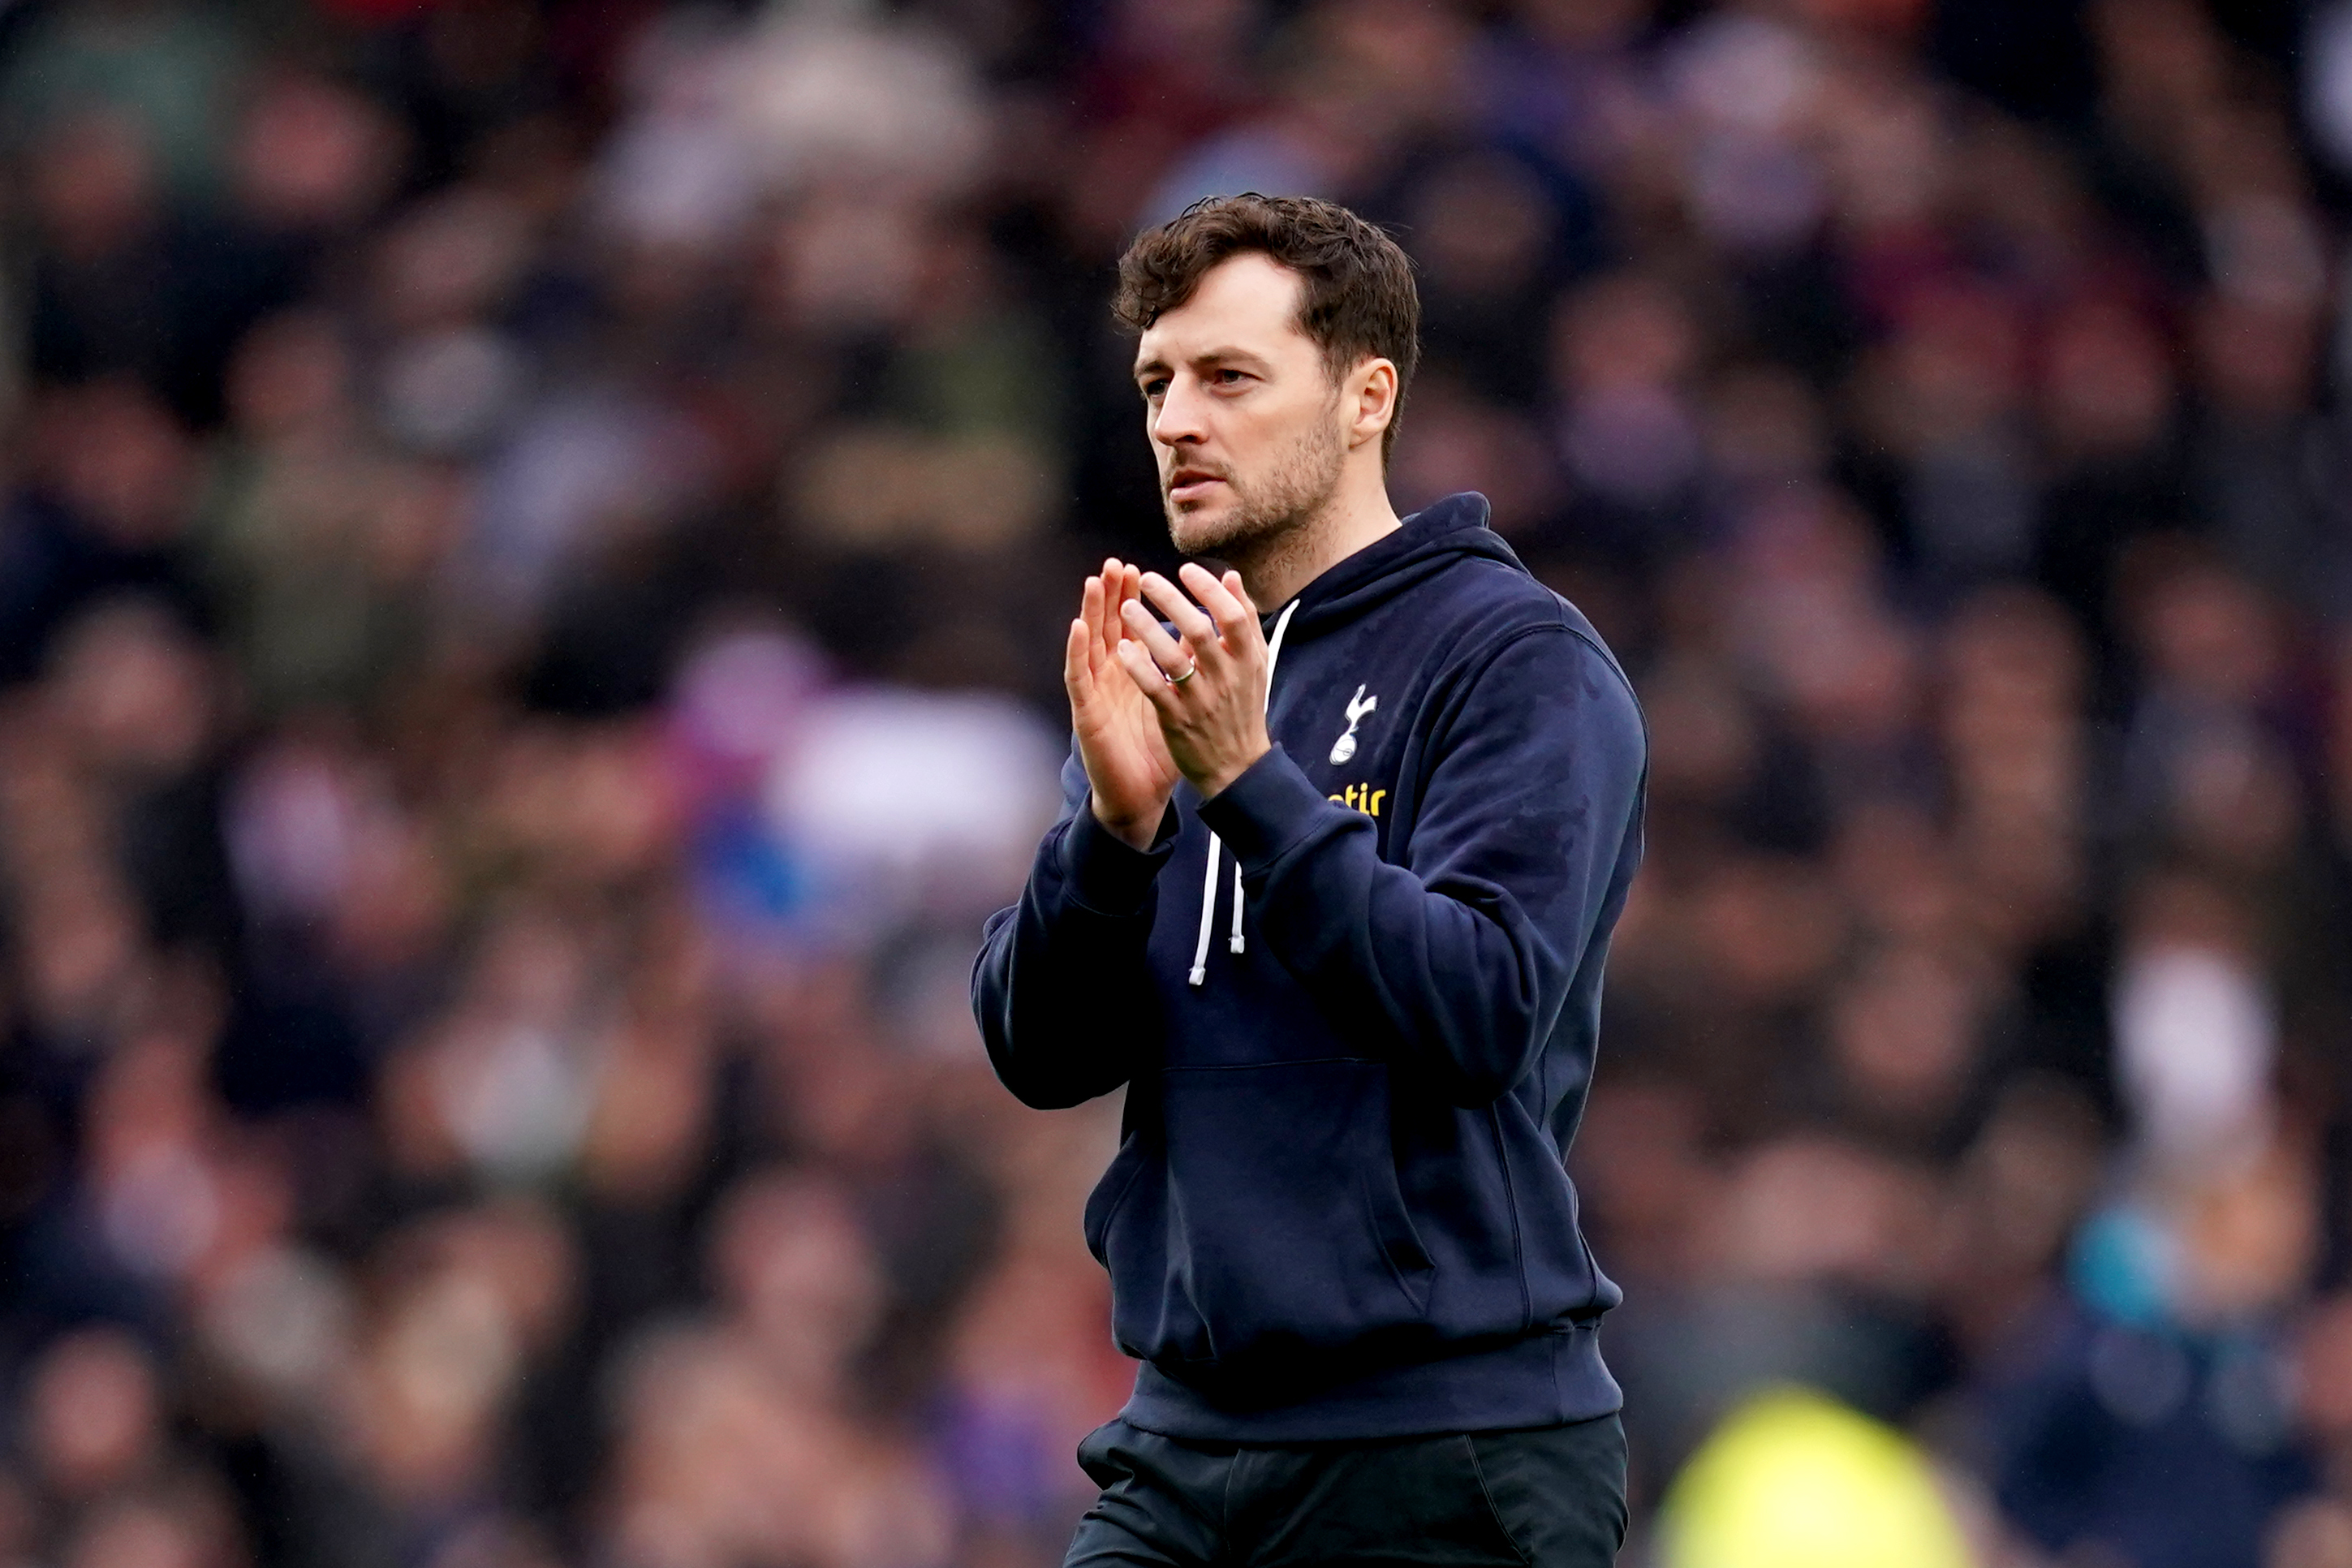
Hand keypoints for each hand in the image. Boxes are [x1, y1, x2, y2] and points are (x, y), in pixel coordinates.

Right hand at [1066, 558, 1179, 849]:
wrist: (1140, 796)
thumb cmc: (1159, 749)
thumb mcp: (1180, 701)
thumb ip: (1190, 668)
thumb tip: (1212, 637)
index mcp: (1133, 673)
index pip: (1131, 627)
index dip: (1133, 598)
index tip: (1139, 568)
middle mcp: (1111, 678)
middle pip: (1108, 627)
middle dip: (1111, 594)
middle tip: (1117, 563)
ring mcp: (1096, 693)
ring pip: (1090, 644)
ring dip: (1090, 611)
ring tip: (1094, 581)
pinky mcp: (1085, 713)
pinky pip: (1078, 677)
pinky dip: (1076, 650)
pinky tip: (1078, 627)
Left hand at [1116, 564, 1270, 800]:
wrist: (1237, 767)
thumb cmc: (1242, 709)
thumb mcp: (1253, 664)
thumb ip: (1243, 620)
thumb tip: (1230, 576)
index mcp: (1248, 660)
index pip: (1233, 615)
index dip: (1208, 590)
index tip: (1184, 570)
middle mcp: (1226, 678)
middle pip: (1199, 630)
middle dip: (1171, 600)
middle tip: (1147, 579)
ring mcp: (1201, 700)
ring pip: (1172, 658)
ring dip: (1147, 629)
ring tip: (1126, 608)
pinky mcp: (1177, 720)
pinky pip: (1155, 688)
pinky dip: (1138, 667)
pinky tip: (1122, 648)